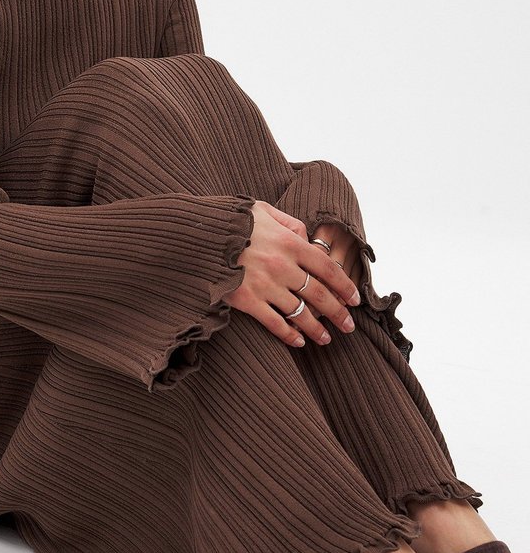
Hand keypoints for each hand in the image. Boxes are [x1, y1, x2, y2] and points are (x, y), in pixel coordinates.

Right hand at [224, 201, 360, 348]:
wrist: (197, 235)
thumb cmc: (231, 221)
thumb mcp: (263, 210)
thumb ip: (289, 223)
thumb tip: (307, 236)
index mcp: (290, 243)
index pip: (328, 268)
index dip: (345, 286)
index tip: (354, 300)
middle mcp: (283, 266)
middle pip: (320, 294)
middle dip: (338, 313)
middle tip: (349, 326)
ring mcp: (265, 285)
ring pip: (300, 313)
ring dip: (317, 328)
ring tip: (326, 338)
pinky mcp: (246, 300)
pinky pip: (274, 323)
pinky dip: (289, 335)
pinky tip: (299, 342)